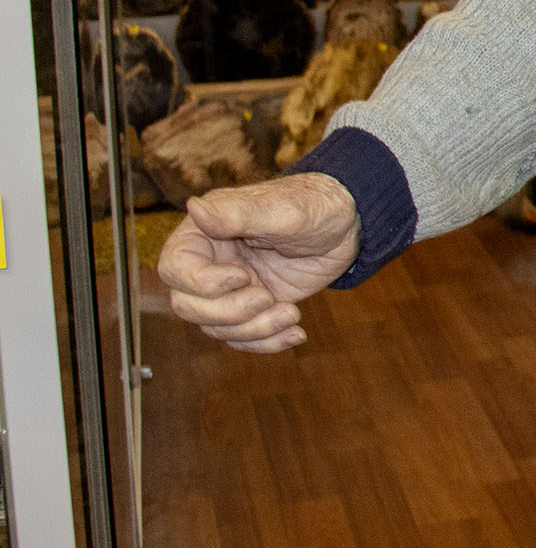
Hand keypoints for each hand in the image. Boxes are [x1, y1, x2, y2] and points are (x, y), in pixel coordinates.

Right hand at [157, 173, 360, 352]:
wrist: (348, 225)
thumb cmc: (314, 205)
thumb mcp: (281, 210)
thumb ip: (237, 215)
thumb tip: (193, 206)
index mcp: (205, 233)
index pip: (175, 268)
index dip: (202, 282)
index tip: (242, 277)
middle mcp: (211, 263)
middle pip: (188, 306)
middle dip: (228, 312)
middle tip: (267, 298)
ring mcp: (231, 289)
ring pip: (217, 327)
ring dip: (254, 329)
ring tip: (291, 313)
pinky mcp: (254, 307)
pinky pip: (244, 337)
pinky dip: (267, 342)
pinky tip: (296, 333)